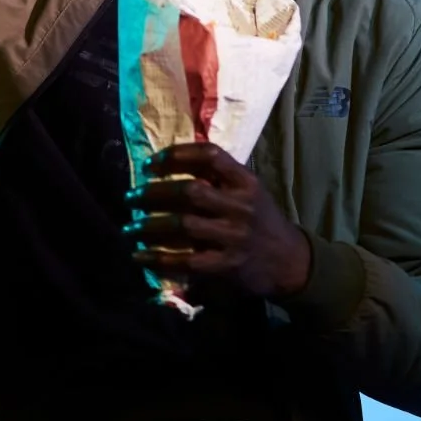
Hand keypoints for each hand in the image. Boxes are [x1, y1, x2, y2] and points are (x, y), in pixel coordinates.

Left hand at [127, 142, 312, 298]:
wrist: (290, 261)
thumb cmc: (261, 222)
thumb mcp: (250, 192)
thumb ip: (219, 179)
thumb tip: (168, 166)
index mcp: (246, 182)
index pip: (210, 156)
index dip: (176, 155)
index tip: (150, 163)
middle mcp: (241, 206)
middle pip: (191, 191)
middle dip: (154, 192)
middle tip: (131, 197)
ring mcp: (235, 236)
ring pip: (184, 224)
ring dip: (150, 225)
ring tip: (130, 228)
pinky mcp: (227, 265)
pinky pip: (186, 260)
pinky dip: (159, 258)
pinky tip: (140, 257)